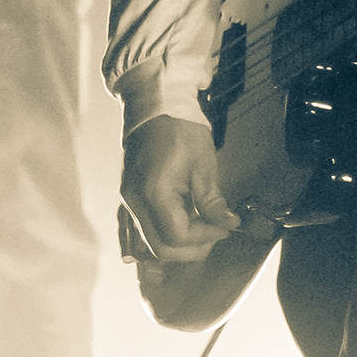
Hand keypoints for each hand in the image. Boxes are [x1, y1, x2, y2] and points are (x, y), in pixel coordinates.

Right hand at [121, 116, 242, 263]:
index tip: (224, 227)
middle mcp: (135, 202)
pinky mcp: (129, 199)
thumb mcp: (203, 162)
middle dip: (191, 249)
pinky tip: (166, 249)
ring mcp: (128, 202)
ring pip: (145, 245)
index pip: (177, 236)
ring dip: (174, 248)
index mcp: (154, 192)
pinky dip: (151, 244)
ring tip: (197, 235)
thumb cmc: (178, 129)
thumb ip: (212, 200)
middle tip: (214, 234)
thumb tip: (228, 224)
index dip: (205, 237)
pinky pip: (133, 233)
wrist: (154, 107)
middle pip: (159, 248)